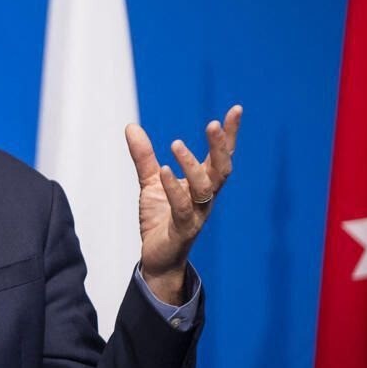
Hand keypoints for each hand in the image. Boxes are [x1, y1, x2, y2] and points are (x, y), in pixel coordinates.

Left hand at [124, 105, 242, 304]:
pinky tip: (164, 171)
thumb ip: (144, 156)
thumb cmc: (161, 219)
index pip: (220, 156)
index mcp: (202, 184)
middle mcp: (205, 197)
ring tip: (176, 144)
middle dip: (220, 147)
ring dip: (192, 165)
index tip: (235, 110)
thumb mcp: (150, 182)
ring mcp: (196, 214)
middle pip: (221, 169)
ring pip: (204, 188)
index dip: (229, 135)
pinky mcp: (182, 229)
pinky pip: (182, 207)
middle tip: (213, 124)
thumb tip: (131, 126)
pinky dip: (174, 188)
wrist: (157, 257)